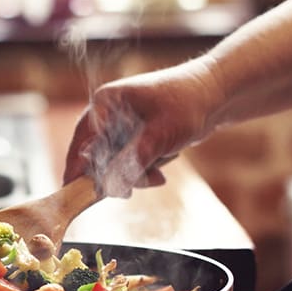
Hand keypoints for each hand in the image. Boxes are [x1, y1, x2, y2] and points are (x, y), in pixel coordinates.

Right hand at [63, 62, 219, 197]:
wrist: (216, 96)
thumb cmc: (187, 104)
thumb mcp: (158, 136)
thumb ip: (132, 162)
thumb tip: (109, 187)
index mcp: (105, 104)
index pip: (81, 143)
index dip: (78, 170)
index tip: (75, 194)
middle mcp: (107, 114)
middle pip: (96, 157)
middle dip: (117, 175)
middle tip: (130, 191)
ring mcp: (120, 126)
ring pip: (114, 164)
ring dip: (135, 175)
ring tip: (158, 174)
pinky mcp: (134, 136)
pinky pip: (128, 163)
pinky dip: (142, 170)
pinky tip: (160, 170)